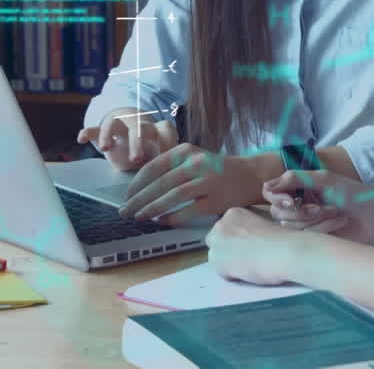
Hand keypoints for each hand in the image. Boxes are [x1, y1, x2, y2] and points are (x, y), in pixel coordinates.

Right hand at [77, 107, 177, 171]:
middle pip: (138, 128)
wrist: (134, 135)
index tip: (167, 158)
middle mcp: (138, 125)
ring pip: (113, 124)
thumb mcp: (161, 157)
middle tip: (136, 159)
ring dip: (108, 134)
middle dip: (137, 143)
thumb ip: (167, 165)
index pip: (165, 129)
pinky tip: (81, 139)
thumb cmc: (152, 150)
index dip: (168, 141)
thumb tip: (174, 183)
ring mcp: (120, 127)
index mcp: (157, 131)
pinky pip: (94, 128)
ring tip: (104, 149)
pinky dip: (87, 132)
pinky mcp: (103, 131)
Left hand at [117, 144, 262, 224]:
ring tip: (139, 218)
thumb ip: (170, 168)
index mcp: (185, 151)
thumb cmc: (214, 170)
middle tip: (125, 212)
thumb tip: (139, 189)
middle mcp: (195, 163)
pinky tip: (161, 222)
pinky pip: (189, 210)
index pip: (153, 167)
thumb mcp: (191, 159)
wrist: (248, 175)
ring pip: (173, 196)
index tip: (126, 196)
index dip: (137, 184)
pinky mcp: (216, 199)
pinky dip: (173, 217)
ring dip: (152, 209)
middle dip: (138, 199)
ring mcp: (207, 180)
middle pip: (160, 183)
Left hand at [205, 207, 302, 285]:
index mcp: (233, 213)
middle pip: (216, 241)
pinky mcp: (217, 261)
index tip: (247, 247)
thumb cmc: (282, 239)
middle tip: (246, 258)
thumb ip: (249, 230)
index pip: (225, 229)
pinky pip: (221, 272)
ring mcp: (217, 242)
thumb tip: (246, 241)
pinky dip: (231, 275)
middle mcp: (220, 224)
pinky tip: (247, 273)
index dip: (236, 241)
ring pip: (216, 256)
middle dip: (227, 250)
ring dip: (228, 263)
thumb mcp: (262, 225)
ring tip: (248, 267)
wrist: (285, 251)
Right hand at [262, 170, 373, 244]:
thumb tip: (265, 186)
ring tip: (335, 212)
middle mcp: (297, 206)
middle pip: (278, 213)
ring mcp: (304, 224)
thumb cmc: (352, 194)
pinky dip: (324, 228)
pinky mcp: (314, 240)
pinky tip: (339, 223)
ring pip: (291, 226)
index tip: (291, 200)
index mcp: (298, 189)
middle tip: (320, 207)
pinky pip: (305, 236)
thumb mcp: (322, 180)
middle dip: (301, 211)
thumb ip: (294, 179)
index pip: (271, 193)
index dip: (276, 197)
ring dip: (315, 219)